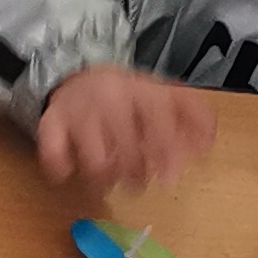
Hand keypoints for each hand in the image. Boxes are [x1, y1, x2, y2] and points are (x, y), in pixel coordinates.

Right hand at [38, 66, 214, 191]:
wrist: (76, 76)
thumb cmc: (127, 96)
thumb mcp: (163, 95)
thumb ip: (192, 115)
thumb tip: (207, 145)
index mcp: (139, 89)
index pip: (158, 118)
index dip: (168, 150)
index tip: (171, 175)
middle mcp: (109, 97)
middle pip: (129, 150)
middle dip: (138, 173)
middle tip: (139, 181)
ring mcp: (78, 111)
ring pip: (95, 161)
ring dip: (105, 178)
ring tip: (109, 178)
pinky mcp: (51, 123)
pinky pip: (53, 153)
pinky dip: (61, 168)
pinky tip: (69, 171)